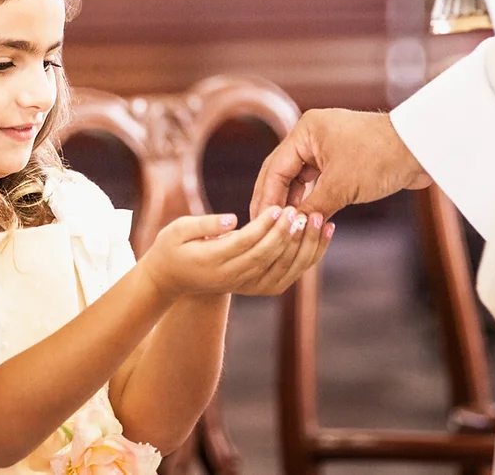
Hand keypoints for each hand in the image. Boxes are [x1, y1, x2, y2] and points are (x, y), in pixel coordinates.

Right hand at [138, 209, 330, 300]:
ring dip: (304, 245)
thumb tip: (233, 220)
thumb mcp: (177, 231)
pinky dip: (308, 256)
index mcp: (212, 261)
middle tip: (303, 210)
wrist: (173, 281)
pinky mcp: (259, 287)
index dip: (264, 227)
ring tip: (320, 220)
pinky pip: (289, 274)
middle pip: (267, 256)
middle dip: (287, 233)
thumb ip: (204, 224)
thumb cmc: (172, 248)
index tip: (279, 207)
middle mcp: (232, 277)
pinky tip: (322, 235)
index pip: (244, 244)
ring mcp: (247, 285)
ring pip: (283, 268)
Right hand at [251, 108, 427, 220]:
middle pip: (282, 173)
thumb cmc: (381, 158)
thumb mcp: (341, 186)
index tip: (258, 225)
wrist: (422, 149)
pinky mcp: (342, 161)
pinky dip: (311, 201)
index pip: (274, 168)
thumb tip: (290, 229)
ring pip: (300, 180)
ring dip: (293, 204)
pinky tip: (306, 220)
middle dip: (274, 202)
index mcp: (305, 131)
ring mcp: (327, 148)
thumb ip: (312, 207)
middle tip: (262, 230)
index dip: (266, 199)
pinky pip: (317, 183)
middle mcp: (312, 136)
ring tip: (284, 230)